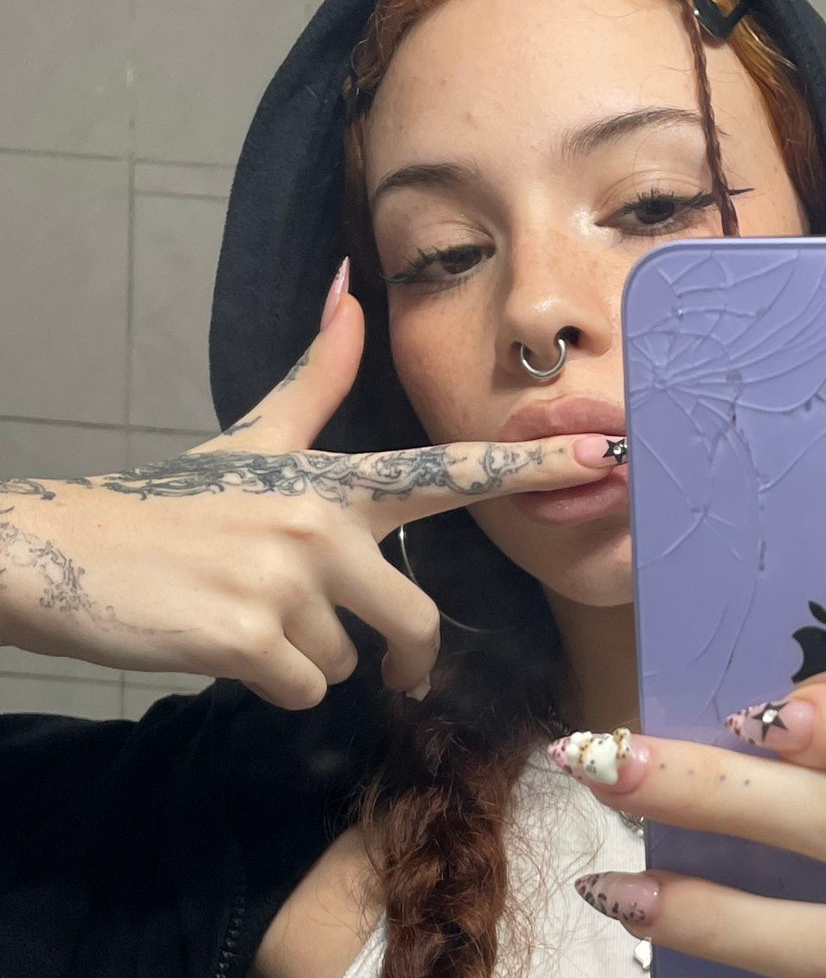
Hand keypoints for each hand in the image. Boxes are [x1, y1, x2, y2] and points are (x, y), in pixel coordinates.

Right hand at [0, 282, 621, 707]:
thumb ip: (314, 382)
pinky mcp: (248, 637)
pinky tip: (226, 648)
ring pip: (347, 664)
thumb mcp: (250, 442)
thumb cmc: (168, 508)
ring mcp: (284, 580)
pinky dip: (270, 686)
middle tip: (387, 670)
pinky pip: (302, 691)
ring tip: (250, 622)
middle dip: (400, 659)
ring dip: (309, 662)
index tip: (608, 456)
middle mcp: (320, 523)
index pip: (447, 475)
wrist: (65, 555)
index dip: (529, 472)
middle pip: (414, 622)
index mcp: (330, 481)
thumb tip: (349, 286)